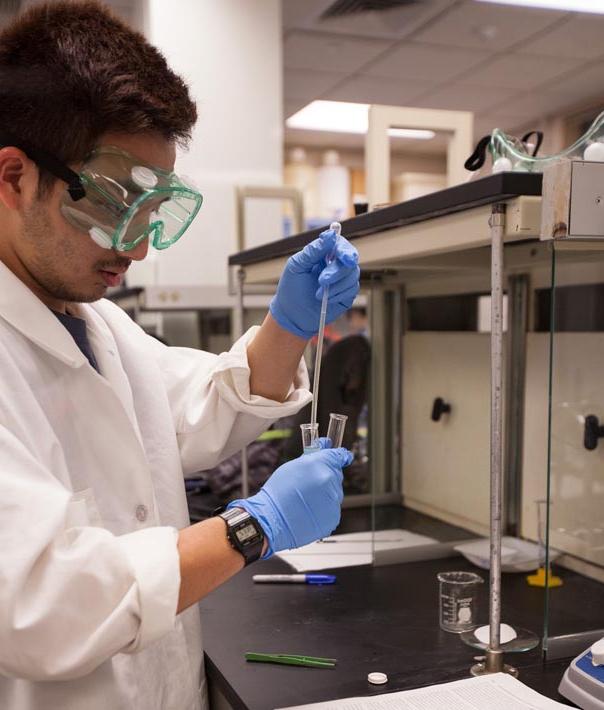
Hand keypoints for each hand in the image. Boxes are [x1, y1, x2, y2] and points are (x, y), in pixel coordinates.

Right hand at [228, 445, 352, 555]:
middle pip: (335, 475)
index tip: (341, 457)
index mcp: (321, 466)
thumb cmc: (278, 492)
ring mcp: (333, 501)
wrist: (272, 519)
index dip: (339, 456)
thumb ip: (313, 455)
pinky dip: (323, 509)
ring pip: (334, 493)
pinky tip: (308, 510)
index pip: (339, 456)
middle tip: (308, 484)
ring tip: (305, 500)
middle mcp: (330, 482)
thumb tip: (325, 444)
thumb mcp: (293, 466)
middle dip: (325, 477)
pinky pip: (331, 509)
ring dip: (324, 494)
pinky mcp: (333, 517)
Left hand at [269, 228, 359, 338]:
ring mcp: (342, 279)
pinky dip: (339, 295)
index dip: (344, 250)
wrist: (292, 316)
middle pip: (349, 260)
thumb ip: (313, 250)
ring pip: (353, 275)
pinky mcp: (346, 294)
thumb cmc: (291, 289)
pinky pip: (352, 290)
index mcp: (323, 254)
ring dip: (336, 286)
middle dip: (337, 271)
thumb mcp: (297, 266)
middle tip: (322, 281)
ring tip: (318, 294)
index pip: (340, 245)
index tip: (344, 257)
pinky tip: (327, 299)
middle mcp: (335, 264)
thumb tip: (330, 235)